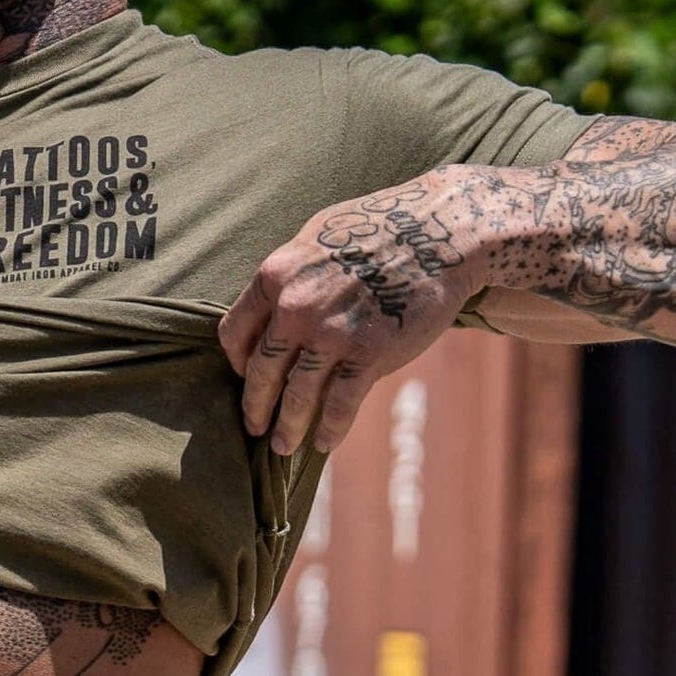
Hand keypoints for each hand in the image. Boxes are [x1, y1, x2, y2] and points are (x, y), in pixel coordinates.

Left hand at [220, 175, 483, 455]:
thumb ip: (291, 277)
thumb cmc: (380, 228)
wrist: (441, 229)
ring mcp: (331, 333)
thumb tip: (272, 310)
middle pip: (261, 373)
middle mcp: (295, 307)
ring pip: (297, 398)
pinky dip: (329, 430)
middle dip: (255, 408)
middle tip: (254, 428)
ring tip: (283, 447)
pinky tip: (324, 444)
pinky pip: (339, 405)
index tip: (245, 377)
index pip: (234, 334)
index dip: (237, 362)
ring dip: (287, 429)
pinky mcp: (369, 354)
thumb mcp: (318, 238)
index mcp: (276, 276)